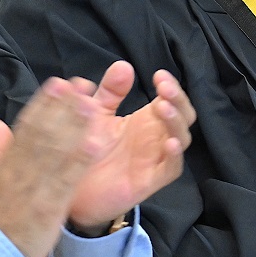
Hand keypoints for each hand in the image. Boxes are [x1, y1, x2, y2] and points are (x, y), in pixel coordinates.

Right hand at [0, 78, 107, 256]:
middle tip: (81, 84)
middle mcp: (21, 169)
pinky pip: (67, 180)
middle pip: (44, 132)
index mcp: (6, 163)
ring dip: (75, 125)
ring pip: (57, 150)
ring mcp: (36, 187)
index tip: (58, 84)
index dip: (44, 103)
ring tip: (92, 103)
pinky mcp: (50, 206)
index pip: (26, 127)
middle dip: (63, 107)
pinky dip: (81, 160)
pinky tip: (96, 143)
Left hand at [65, 64, 194, 233]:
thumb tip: (123, 66)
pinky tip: (170, 143)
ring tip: (162, 108)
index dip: (171, 87)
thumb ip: (109, 92)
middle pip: (183, 116)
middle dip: (178, 100)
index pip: (171, 99)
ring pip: (181, 139)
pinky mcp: (150, 182)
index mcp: (146, 120)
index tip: (159, 75)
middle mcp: (155, 138)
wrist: (72, 191)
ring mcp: (155, 160)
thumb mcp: (96, 114)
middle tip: (164, 89)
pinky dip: (175, 156)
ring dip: (175, 122)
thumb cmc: (89, 151)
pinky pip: (171, 169)